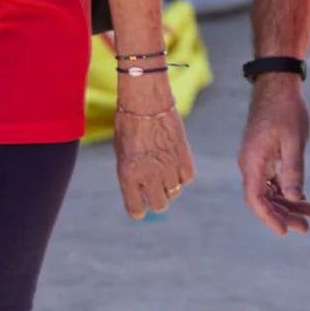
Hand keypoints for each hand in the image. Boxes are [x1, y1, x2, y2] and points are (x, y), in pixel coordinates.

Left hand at [111, 92, 194, 220]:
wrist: (146, 101)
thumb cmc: (129, 124)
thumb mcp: (122, 154)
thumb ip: (131, 176)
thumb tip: (142, 193)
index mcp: (128, 176)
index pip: (137, 209)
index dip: (139, 209)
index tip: (141, 205)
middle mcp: (149, 175)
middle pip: (160, 205)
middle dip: (157, 197)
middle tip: (155, 186)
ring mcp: (169, 167)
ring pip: (175, 192)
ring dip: (170, 183)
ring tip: (164, 165)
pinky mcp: (185, 157)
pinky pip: (187, 177)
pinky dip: (182, 172)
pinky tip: (175, 159)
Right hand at [236, 75, 309, 235]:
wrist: (277, 84)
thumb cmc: (286, 109)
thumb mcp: (294, 140)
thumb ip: (293, 170)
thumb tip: (293, 198)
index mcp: (253, 161)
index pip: (256, 199)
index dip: (270, 218)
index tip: (285, 231)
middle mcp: (249, 163)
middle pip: (262, 199)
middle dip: (283, 215)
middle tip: (305, 227)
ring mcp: (255, 160)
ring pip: (267, 191)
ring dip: (285, 204)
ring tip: (308, 214)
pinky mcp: (263, 155)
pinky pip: (270, 180)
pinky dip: (284, 191)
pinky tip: (301, 198)